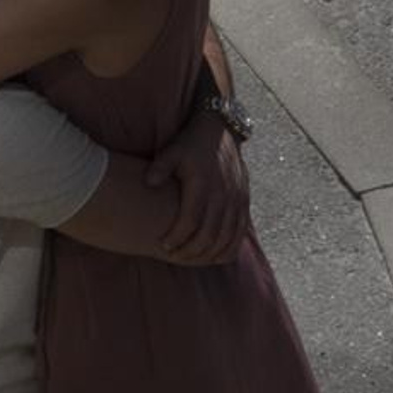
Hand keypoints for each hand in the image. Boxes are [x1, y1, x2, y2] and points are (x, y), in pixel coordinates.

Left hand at [148, 108, 248, 263]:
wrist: (220, 132)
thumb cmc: (190, 145)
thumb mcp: (171, 151)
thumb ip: (160, 167)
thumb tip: (148, 183)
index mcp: (203, 184)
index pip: (190, 220)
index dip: (177, 237)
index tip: (163, 246)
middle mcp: (223, 194)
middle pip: (209, 234)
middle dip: (191, 251)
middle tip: (174, 257)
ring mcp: (236, 199)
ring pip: (227, 236)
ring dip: (210, 253)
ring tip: (192, 260)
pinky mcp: (244, 201)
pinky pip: (240, 231)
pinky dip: (230, 247)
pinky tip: (218, 257)